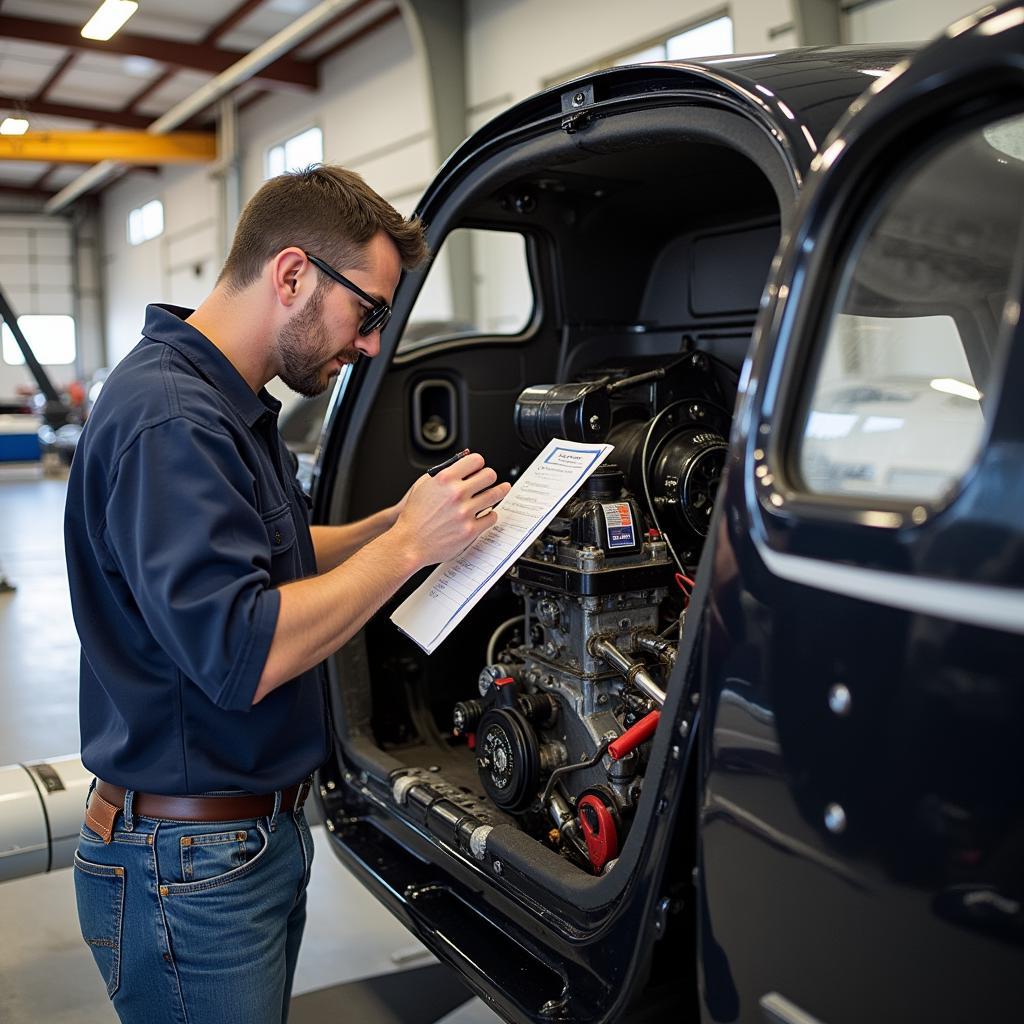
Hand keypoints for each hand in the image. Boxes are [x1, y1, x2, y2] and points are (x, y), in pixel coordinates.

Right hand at [391, 452, 510, 567]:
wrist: (409, 543)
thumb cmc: (414, 516)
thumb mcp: (423, 487)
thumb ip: (444, 474)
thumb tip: (462, 464)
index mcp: (444, 479)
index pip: (475, 460)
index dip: (479, 463)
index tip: (479, 468)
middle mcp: (456, 494)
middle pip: (489, 475)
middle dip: (490, 477)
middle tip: (490, 480)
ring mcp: (465, 513)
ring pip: (495, 495)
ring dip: (498, 492)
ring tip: (500, 491)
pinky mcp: (470, 530)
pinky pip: (492, 517)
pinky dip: (490, 515)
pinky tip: (486, 514)